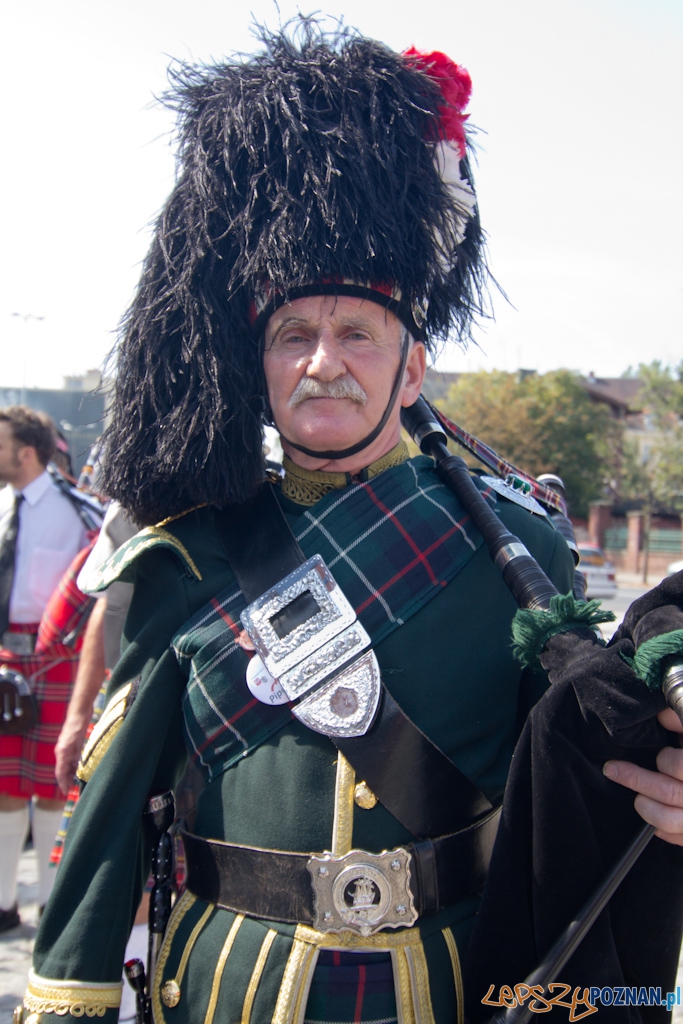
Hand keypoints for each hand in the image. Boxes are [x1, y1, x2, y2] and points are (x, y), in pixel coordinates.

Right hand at [54, 717, 89, 794]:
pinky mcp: (73, 745)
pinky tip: (78, 770)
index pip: (60, 772)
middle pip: (63, 770)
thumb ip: (71, 755)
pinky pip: (72, 759)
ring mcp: (67, 748)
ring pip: (67, 765)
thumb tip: (67, 769)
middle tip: (70, 791)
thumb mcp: (75, 742)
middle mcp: (62, 752)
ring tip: (74, 784)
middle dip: (65, 781)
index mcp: (62, 752)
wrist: (79, 713)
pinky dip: (74, 766)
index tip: (65, 792)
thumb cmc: (77, 726)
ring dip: (70, 775)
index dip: (62, 783)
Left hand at [603, 709, 682, 844]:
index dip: (666, 760)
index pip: (680, 767)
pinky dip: (658, 827)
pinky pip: (673, 837)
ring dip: (644, 806)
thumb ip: (682, 723)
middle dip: (635, 778)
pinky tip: (653, 812)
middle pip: (667, 792)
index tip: (661, 756)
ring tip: (637, 796)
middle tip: (613, 769)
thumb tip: (662, 716)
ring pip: (666, 819)